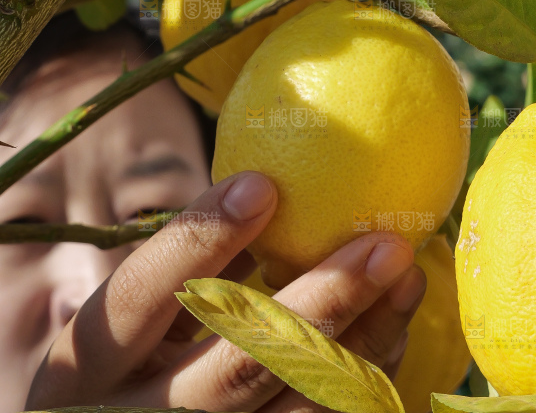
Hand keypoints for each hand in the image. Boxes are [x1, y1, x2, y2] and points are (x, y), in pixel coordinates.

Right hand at [26, 171, 426, 411]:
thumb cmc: (136, 363)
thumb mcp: (142, 318)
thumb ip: (195, 265)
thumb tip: (274, 188)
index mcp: (87, 369)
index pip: (135, 300)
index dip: (198, 241)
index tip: (264, 184)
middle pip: (239, 365)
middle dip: (324, 300)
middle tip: (386, 244)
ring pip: (298, 406)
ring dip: (367, 340)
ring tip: (407, 279)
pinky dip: (367, 378)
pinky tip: (393, 327)